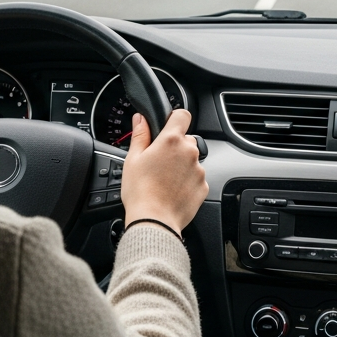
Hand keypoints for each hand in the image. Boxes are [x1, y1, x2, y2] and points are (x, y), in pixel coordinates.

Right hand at [121, 110, 206, 235]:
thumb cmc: (140, 191)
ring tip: (164, 180)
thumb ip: (140, 134)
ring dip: (181, 165)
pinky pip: (195, 178)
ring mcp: (199, 170)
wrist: (154, 221)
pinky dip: (186, 181)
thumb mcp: (133, 159)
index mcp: (172, 141)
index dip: (174, 119)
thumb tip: (141, 118)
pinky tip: (172, 190)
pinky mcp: (203, 186)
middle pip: (186, 140)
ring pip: (191, 160)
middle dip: (174, 147)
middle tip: (158, 162)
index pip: (182, 115)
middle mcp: (189, 152)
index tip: (167, 127)